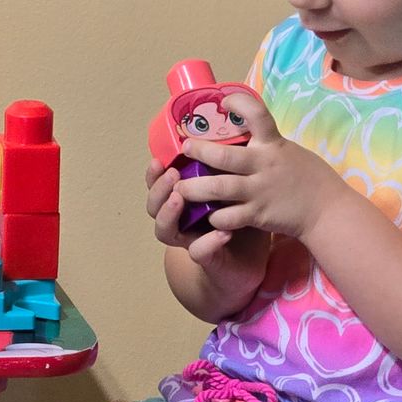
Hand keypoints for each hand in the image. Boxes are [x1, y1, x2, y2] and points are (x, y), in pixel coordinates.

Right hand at [147, 157, 268, 293]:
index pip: (159, 185)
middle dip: (158, 189)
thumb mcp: (234, 192)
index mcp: (184, 202)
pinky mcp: (207, 260)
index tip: (159, 158)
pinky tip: (223, 232)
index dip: (154, 174)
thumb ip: (227, 171)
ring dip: (169, 214)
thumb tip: (233, 135)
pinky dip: (209, 242)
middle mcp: (179, 222)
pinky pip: (199, 252)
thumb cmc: (240, 223)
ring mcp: (189, 242)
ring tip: (180, 199)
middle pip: (153, 206)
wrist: (248, 266)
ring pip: (164, 230)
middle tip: (172, 174)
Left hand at [174, 91, 345, 242]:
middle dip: (199, 151)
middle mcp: (264, 165)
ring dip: (194, 188)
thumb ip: (265, 143)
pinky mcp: (259, 215)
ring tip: (180, 187)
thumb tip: (239, 128)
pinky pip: (229, 216)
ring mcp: (260, 191)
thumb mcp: (288, 150)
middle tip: (185, 149)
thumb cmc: (307, 178)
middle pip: (224, 155)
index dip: (239, 103)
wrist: (328, 211)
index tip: (224, 101)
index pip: (257, 114)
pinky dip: (214, 216)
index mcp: (273, 144)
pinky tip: (207, 215)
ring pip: (219, 188)